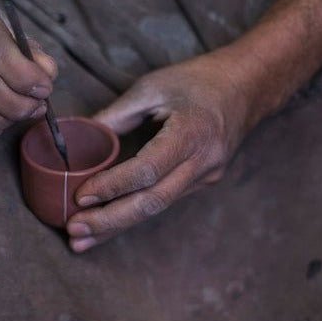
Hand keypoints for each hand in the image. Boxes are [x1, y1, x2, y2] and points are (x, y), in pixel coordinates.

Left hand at [66, 52, 261, 251]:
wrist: (247, 86)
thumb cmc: (198, 80)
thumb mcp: (153, 87)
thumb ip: (117, 114)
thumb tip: (79, 136)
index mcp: (192, 133)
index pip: (147, 170)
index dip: (112, 186)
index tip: (80, 197)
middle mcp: (203, 162)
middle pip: (152, 202)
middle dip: (110, 220)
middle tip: (73, 231)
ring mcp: (206, 176)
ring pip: (156, 209)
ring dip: (117, 225)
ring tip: (81, 240)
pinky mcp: (202, 182)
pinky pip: (163, 202)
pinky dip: (133, 213)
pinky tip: (106, 224)